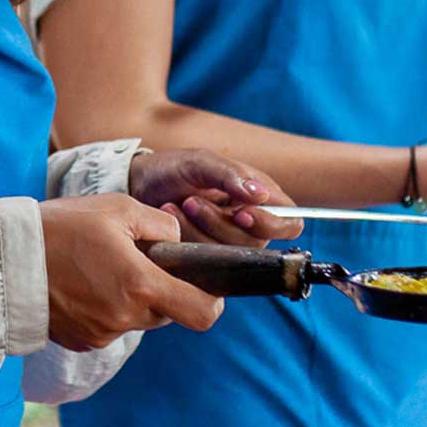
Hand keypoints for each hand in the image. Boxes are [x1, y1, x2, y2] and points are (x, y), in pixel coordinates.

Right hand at [39, 195, 223, 349]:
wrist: (4, 260)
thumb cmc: (62, 227)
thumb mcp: (117, 208)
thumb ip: (160, 226)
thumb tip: (176, 241)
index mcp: (140, 285)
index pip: (201, 314)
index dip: (210, 301)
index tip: (203, 286)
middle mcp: (125, 317)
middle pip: (166, 312)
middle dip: (159, 289)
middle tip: (132, 260)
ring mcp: (102, 333)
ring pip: (135, 317)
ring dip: (129, 297)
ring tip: (98, 268)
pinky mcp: (81, 341)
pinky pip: (108, 326)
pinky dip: (103, 307)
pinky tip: (79, 284)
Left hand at [126, 148, 290, 245]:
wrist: (137, 185)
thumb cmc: (173, 168)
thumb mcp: (200, 162)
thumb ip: (230, 175)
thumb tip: (261, 195)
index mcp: (260, 198)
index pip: (289, 223)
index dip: (272, 224)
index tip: (241, 213)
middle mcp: (247, 224)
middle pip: (256, 243)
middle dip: (220, 224)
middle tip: (192, 201)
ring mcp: (225, 243)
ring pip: (229, 255)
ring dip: (198, 230)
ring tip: (177, 205)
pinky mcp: (204, 258)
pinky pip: (206, 264)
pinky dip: (185, 241)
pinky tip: (170, 218)